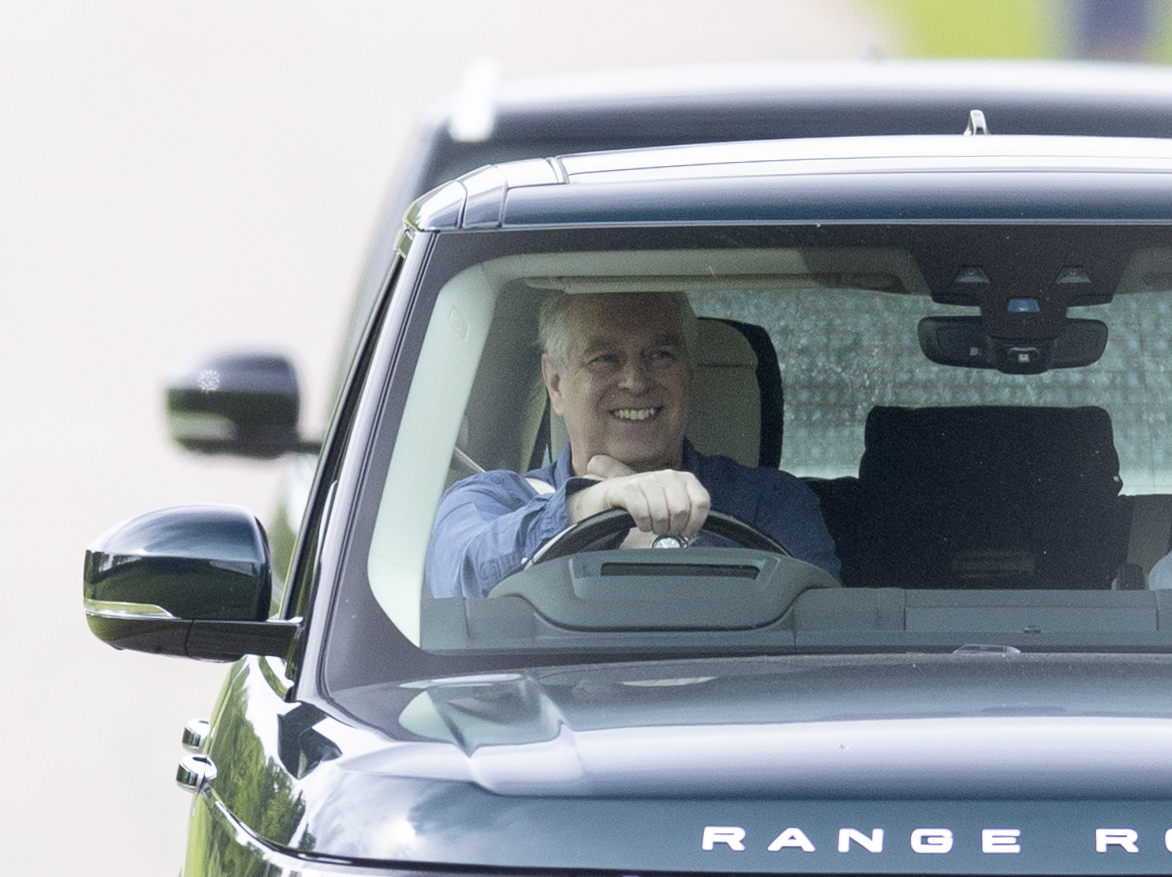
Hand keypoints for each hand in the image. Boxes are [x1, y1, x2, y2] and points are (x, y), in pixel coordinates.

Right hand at [566, 454, 710, 538]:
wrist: (612, 494)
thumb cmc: (646, 502)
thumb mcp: (671, 504)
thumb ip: (688, 515)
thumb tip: (695, 536)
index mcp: (684, 479)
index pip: (701, 502)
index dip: (695, 523)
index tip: (685, 531)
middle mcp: (668, 475)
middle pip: (681, 511)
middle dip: (673, 528)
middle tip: (664, 529)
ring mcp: (647, 480)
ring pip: (662, 513)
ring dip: (656, 527)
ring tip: (651, 525)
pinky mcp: (628, 488)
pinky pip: (642, 512)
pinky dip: (642, 523)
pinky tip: (640, 522)